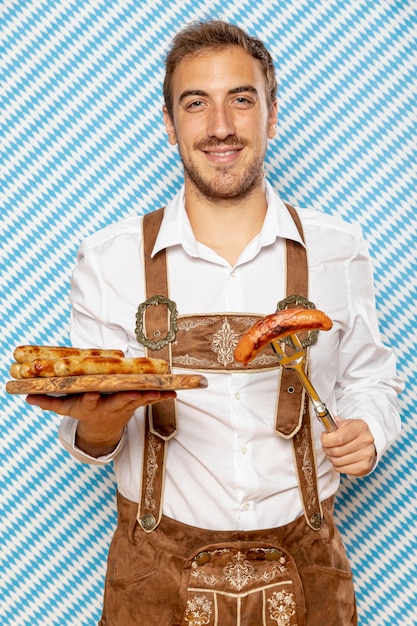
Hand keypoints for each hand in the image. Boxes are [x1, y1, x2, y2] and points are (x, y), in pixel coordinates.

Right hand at [26, 390, 175, 455]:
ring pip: (138, 400)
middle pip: (119, 401)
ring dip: (151, 396)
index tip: (92, 394)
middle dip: (128, 397)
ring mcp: (125, 406)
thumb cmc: (83, 412)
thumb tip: (27, 396)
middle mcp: (109, 406)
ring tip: (163, 392)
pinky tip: (174, 392)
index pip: (90, 402)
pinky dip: (163, 396)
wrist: (102, 429)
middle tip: (137, 393)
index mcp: (91, 405)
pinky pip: (151, 399)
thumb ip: (47, 402)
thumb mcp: (64, 409)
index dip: (91, 398)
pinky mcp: (136, 404)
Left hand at [321, 417, 375, 475]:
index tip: (324, 437)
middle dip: (326, 449)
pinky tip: (340, 459)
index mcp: (360, 427)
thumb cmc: (354, 432)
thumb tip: (321, 416)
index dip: (326, 440)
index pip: (338, 438)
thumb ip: (332, 421)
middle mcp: (366, 441)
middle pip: (336, 451)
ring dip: (331, 458)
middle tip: (327, 446)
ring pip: (337, 462)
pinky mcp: (365, 467)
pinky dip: (337, 466)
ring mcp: (367, 455)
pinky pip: (342, 470)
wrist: (368, 441)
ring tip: (333, 452)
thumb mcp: (345, 423)